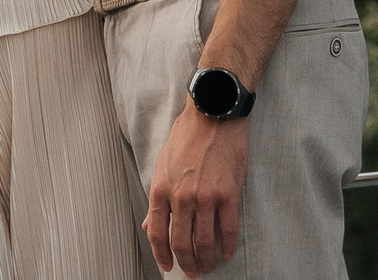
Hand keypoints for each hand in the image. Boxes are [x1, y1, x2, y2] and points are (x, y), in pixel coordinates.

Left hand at [146, 104, 247, 273]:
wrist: (214, 113)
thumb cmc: (187, 135)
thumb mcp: (162, 163)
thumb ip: (157, 196)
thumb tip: (149, 223)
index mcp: (161, 189)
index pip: (156, 233)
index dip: (161, 255)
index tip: (167, 266)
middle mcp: (181, 196)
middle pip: (181, 243)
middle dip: (186, 263)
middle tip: (192, 271)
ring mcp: (205, 196)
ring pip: (204, 241)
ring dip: (207, 259)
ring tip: (210, 266)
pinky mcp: (228, 193)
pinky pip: (228, 229)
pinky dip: (227, 246)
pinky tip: (227, 252)